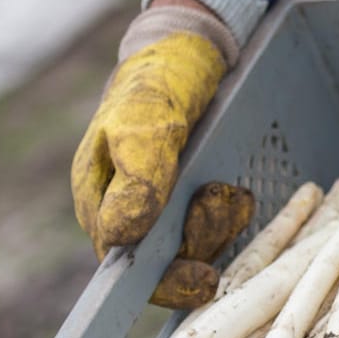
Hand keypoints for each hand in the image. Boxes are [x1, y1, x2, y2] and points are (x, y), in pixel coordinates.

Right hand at [71, 2, 230, 307]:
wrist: (191, 56)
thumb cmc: (156, 84)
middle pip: (168, 265)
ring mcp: (166, 212)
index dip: (165, 281)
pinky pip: (219, 231)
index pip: (126, 269)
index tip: (203, 274)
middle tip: (222, 197)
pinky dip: (233, 216)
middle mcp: (130, 215)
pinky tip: (237, 191)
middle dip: (203, 241)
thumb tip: (124, 237)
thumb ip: (136, 175)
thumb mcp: (144, 120)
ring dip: (221, 224)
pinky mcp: (197, 204)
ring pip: (198, 249)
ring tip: (228, 188)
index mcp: (101, 202)